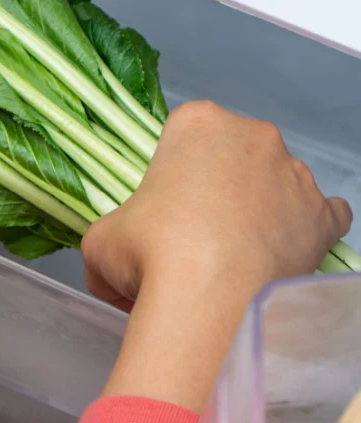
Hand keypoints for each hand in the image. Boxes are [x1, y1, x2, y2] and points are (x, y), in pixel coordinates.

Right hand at [82, 101, 350, 410]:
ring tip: (233, 254)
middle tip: (193, 230)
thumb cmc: (149, 252)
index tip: (164, 202)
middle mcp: (254, 136)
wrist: (208, 299)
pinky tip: (280, 251)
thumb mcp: (100, 242)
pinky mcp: (323, 216)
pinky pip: (323, 214)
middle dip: (219, 184)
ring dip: (259, 207)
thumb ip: (111, 239)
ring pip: (277, 182)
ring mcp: (295, 174)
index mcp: (198, 123)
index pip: (186, 132)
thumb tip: (116, 276)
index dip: (173, 167)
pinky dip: (306, 229)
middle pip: (234, 153)